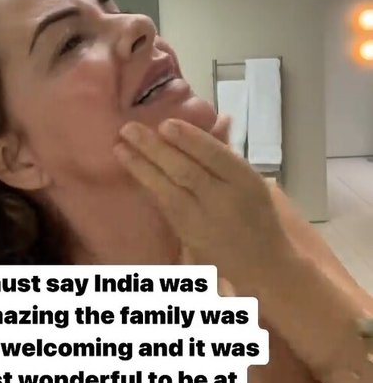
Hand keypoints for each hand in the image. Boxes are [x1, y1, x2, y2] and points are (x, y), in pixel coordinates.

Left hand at [114, 117, 292, 293]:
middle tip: (129, 129)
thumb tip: (218, 118)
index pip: (215, 156)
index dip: (189, 139)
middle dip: (155, 149)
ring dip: (142, 168)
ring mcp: (204, 221)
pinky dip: (149, 186)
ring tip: (120, 147)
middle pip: (187, 172)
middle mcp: (224, 200)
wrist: (262, 263)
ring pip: (169, 191)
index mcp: (245, 181)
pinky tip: (134, 170)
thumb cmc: (256, 215)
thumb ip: (227, 152)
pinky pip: (165, 207)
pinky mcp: (188, 237)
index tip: (165, 123)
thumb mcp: (250, 181)